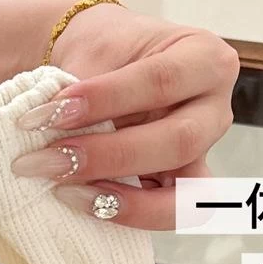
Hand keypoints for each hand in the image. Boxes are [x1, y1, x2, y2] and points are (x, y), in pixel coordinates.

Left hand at [9, 3, 239, 229]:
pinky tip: (82, 202)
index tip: (49, 112)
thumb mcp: (97, 52)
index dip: (105, 100)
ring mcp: (204, 153)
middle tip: (48, 160)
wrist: (104, 61)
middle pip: (178, 142)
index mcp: (205, 59)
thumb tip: (50, 129)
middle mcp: (215, 109)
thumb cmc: (108, 50)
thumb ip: (85, 89)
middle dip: (108, 156)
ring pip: (184, 193)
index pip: (161, 81)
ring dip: (122, 199)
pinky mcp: (184, 184)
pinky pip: (168, 213)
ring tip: (65, 190)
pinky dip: (126, 212)